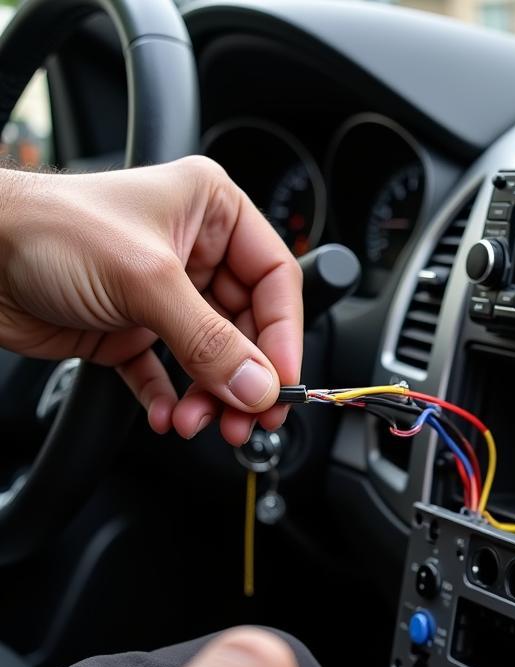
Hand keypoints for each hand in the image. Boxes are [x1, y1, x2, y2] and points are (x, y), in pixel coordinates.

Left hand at [0, 157, 302, 444]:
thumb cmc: (46, 228)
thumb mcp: (145, 280)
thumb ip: (209, 340)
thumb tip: (258, 385)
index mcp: (213, 213)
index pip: (275, 280)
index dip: (283, 335)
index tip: (282, 380)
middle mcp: (196, 252)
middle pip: (247, 328)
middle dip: (243, 377)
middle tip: (247, 416)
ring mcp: (165, 294)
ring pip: (211, 358)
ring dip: (208, 396)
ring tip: (195, 419)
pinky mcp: (134, 330)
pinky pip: (168, 374)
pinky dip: (169, 399)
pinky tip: (164, 414)